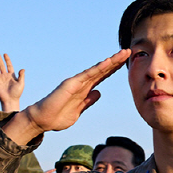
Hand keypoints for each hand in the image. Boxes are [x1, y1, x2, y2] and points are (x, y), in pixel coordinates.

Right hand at [0, 52, 25, 111]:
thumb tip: (22, 69)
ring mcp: (0, 79)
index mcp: (11, 75)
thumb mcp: (21, 83)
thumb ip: (21, 76)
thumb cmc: (17, 93)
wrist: (10, 100)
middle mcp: (5, 76)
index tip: (5, 54)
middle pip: (2, 65)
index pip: (9, 65)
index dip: (7, 60)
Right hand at [5, 49, 130, 142]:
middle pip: (103, 70)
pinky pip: (88, 75)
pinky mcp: (71, 84)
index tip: (126, 62)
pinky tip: (109, 61)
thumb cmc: (57, 117)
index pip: (102, 76)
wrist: (43, 121)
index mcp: (85, 89)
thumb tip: (98, 92)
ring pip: (98, 69)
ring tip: (124, 52)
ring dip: (112, 61)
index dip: (114, 69)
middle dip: (116, 61)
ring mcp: (77, 82)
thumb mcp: (79, 111)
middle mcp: (82, 83)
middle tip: (129, 51)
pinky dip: (99, 68)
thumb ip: (88, 101)